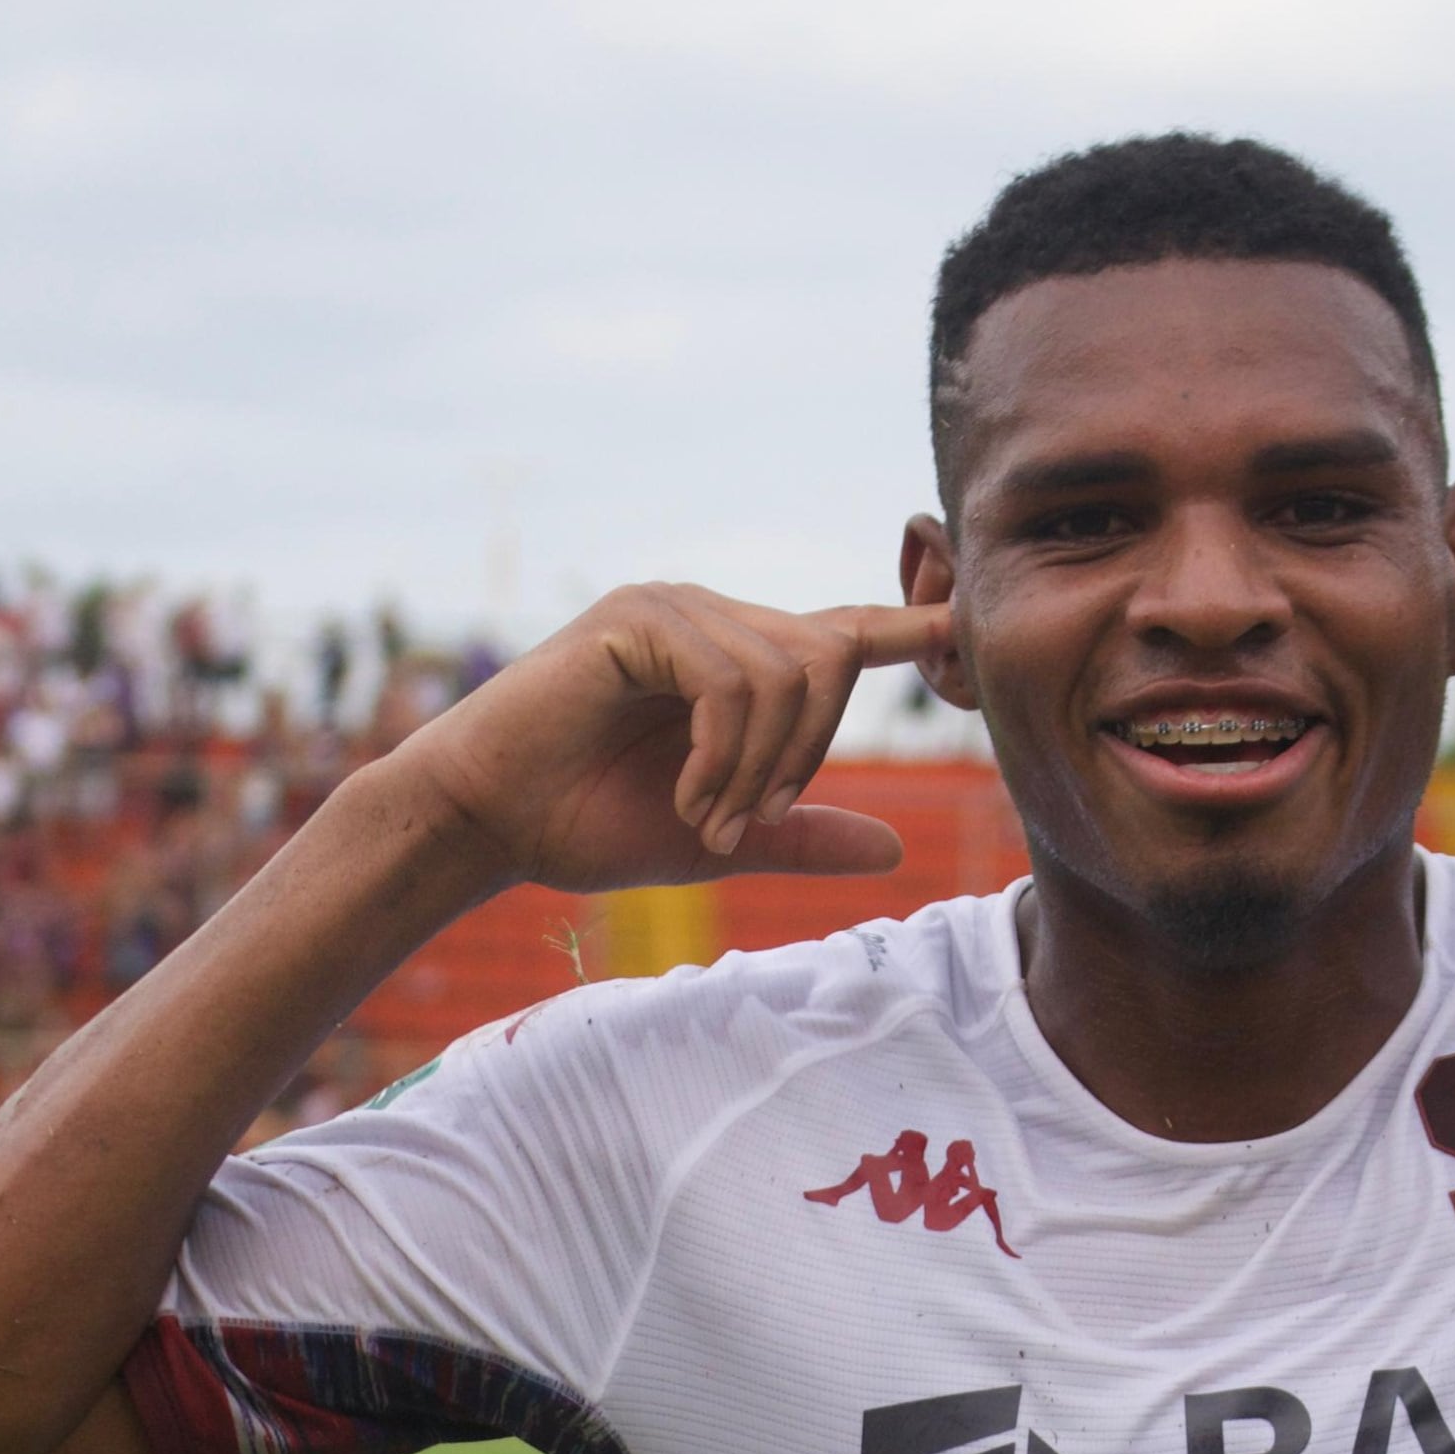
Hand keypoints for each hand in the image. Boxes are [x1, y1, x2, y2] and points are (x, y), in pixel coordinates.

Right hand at [368, 584, 951, 893]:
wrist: (488, 824)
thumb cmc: (585, 825)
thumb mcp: (717, 838)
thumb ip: (801, 835)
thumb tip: (897, 845)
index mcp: (734, 657)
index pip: (840, 631)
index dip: (908, 627)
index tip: (966, 625)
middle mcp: (711, 616)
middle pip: (830, 658)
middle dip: (807, 755)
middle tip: (749, 824)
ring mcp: (674, 608)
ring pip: (790, 672)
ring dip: (761, 768)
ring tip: (708, 818)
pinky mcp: (638, 620)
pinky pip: (732, 680)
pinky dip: (724, 755)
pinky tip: (687, 797)